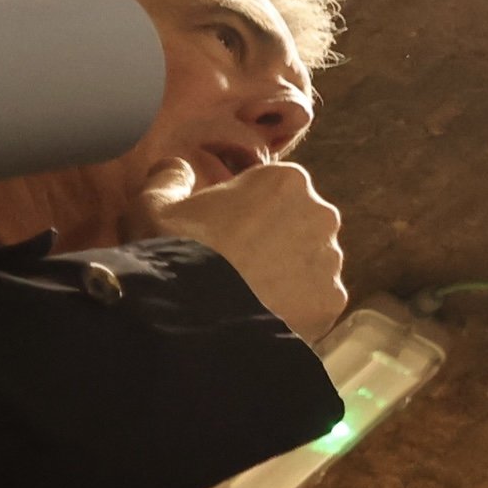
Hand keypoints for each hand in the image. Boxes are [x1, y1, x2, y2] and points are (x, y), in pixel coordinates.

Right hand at [144, 156, 344, 343]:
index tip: (225, 237)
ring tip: (248, 298)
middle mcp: (321, 214)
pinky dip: (295, 312)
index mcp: (286, 180)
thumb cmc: (175, 251)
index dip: (247, 216)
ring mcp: (330, 260)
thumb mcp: (155, 205)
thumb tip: (177, 169)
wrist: (191, 315)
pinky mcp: (332, 302)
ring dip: (288, 279)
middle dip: (275, 245)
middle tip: (237, 269)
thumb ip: (170, 177)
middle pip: (299, 229)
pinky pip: (314, 305)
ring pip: (310, 268)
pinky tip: (262, 318)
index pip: (274, 195)